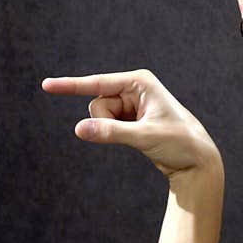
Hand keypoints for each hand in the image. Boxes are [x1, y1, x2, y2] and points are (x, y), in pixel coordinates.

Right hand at [42, 70, 221, 178]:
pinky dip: (115, 134)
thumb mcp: (144, 137)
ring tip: (142, 135)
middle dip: (106, 123)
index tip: (46, 85)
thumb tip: (78, 129)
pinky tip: (140, 137)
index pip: (97, 84)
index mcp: (139, 82)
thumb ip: (110, 133)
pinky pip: (107, 126)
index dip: (70, 86)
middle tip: (137, 132)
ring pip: (100, 117)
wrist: (196, 160)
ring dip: (113, 131)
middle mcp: (134, 88)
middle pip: (97, 105)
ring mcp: (131, 103)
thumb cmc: (179, 143)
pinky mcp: (130, 118)